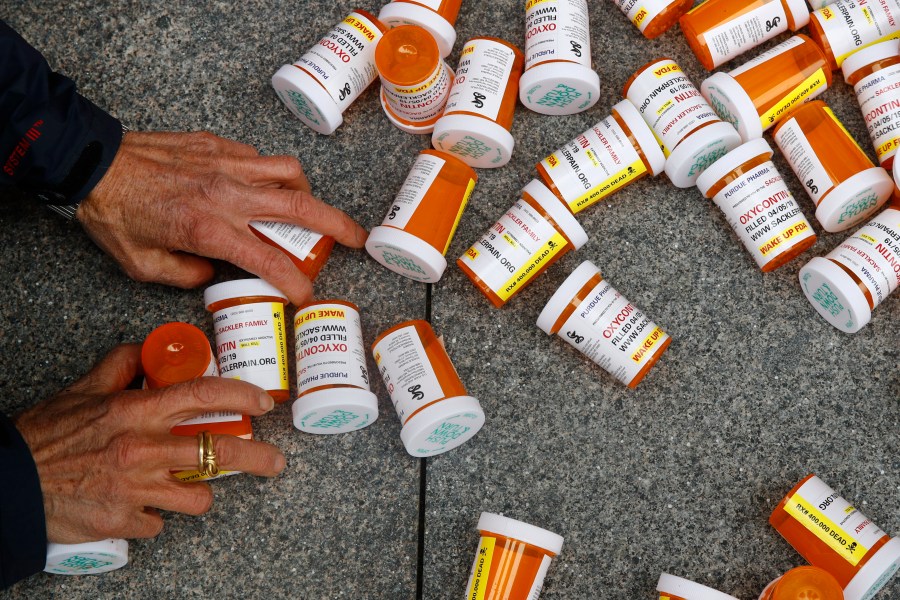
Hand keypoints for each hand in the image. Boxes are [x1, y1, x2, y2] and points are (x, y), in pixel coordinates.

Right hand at [13, 344, 285, 543]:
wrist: (9, 484)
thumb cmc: (46, 435)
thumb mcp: (83, 390)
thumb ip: (121, 365)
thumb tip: (149, 349)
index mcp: (136, 411)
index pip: (203, 396)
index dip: (241, 396)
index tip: (262, 402)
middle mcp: (143, 449)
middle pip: (219, 452)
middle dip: (258, 457)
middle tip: (275, 461)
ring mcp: (136, 489)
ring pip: (199, 495)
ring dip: (199, 490)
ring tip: (190, 485)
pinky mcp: (124, 521)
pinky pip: (159, 522)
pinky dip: (155, 514)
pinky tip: (141, 505)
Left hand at [78, 131, 367, 304]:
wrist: (90, 164)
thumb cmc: (113, 215)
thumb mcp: (143, 266)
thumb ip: (187, 276)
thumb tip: (214, 274)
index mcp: (210, 229)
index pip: (270, 260)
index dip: (295, 282)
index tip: (306, 295)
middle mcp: (227, 194)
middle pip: (300, 208)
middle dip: (337, 226)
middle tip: (356, 238)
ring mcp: (226, 164)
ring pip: (288, 172)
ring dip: (306, 193)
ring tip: (306, 209)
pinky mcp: (216, 145)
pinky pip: (259, 157)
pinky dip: (270, 174)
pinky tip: (260, 187)